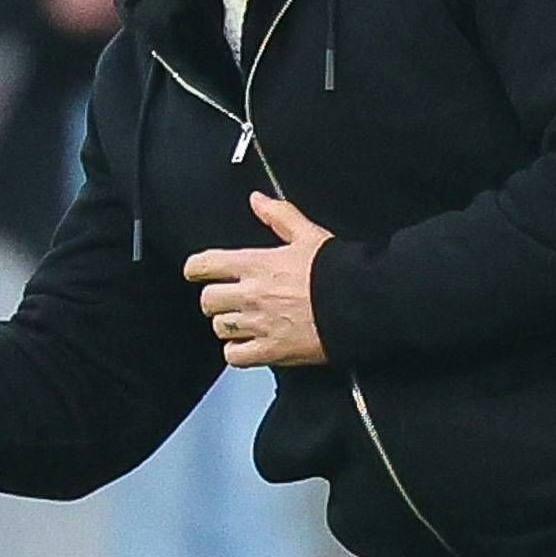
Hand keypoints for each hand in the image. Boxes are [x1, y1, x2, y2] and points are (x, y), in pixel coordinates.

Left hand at [184, 192, 330, 368]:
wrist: (360, 304)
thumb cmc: (337, 271)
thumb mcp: (309, 234)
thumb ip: (279, 215)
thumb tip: (257, 200)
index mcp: (257, 264)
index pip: (205, 265)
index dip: (195, 268)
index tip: (196, 271)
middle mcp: (252, 295)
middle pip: (208, 300)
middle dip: (214, 299)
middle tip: (226, 299)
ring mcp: (259, 324)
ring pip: (220, 327)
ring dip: (227, 325)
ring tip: (241, 321)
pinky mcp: (271, 351)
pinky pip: (235, 356)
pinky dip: (236, 352)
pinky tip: (247, 344)